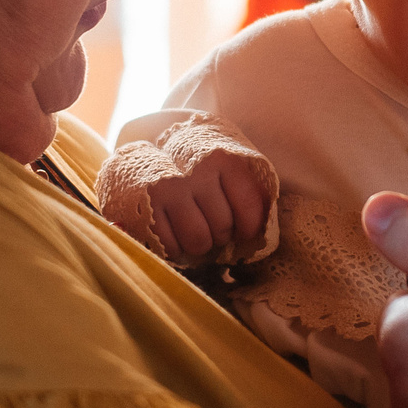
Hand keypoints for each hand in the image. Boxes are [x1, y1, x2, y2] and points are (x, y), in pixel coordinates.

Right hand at [140, 147, 272, 262]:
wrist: (144, 158)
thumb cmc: (195, 169)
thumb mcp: (226, 167)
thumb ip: (246, 191)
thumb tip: (264, 230)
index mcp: (223, 160)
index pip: (249, 207)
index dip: (248, 228)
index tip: (241, 230)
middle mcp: (196, 171)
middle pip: (222, 227)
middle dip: (220, 235)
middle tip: (211, 226)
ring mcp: (169, 188)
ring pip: (198, 240)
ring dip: (199, 245)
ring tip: (195, 231)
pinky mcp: (147, 205)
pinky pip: (170, 245)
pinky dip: (176, 249)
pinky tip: (174, 234)